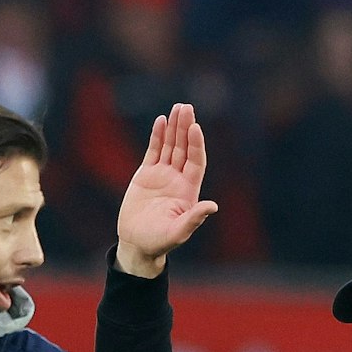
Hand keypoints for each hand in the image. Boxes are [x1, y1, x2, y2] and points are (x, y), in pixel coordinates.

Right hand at [115, 102, 218, 278]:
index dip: (196, 145)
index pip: (196, 162)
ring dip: (174, 128)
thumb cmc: (160, 242)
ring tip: (178, 108)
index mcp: (188, 191)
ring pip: (170, 146)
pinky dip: (157, 136)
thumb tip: (213, 206)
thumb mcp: (178, 231)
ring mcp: (162, 175)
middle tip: (187, 108)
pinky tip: (161, 121)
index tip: (195, 128)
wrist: (138, 244)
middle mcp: (178, 179)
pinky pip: (153, 151)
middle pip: (184, 148)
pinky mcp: (146, 174)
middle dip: (186, 128)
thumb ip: (194, 218)